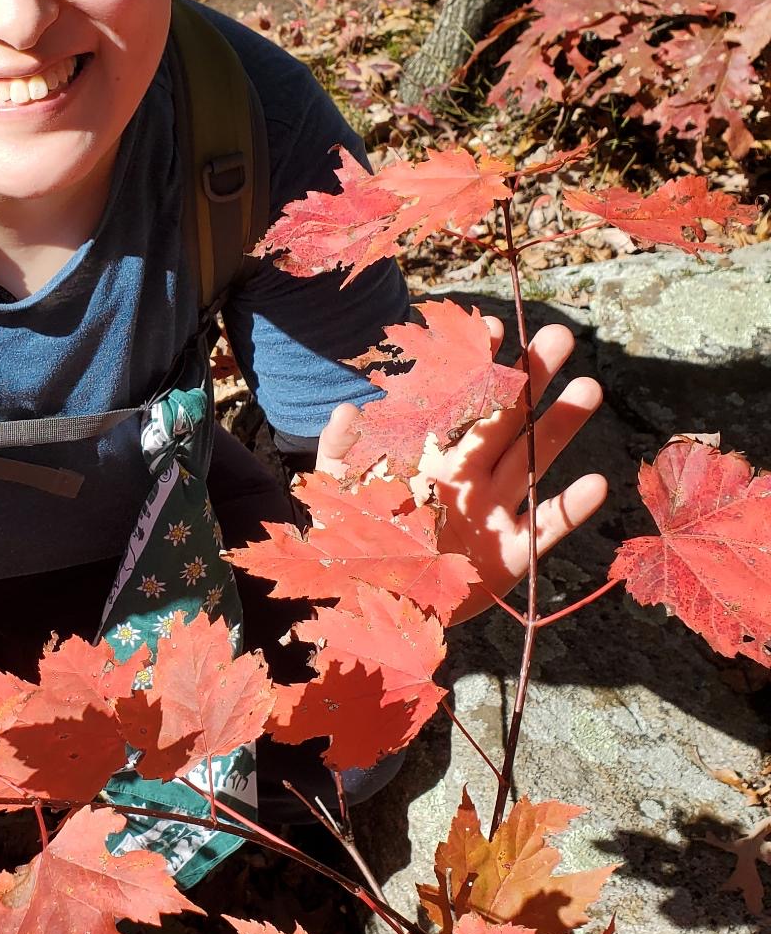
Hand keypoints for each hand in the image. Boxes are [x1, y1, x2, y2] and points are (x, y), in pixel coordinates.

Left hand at [315, 317, 606, 624]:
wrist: (373, 605)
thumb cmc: (356, 542)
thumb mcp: (338, 495)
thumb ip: (340, 452)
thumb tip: (348, 407)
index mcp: (430, 454)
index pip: (457, 400)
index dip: (474, 365)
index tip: (491, 328)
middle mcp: (469, 475)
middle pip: (507, 418)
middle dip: (531, 377)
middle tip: (560, 335)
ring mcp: (495, 511)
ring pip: (534, 459)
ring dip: (561, 426)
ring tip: (589, 388)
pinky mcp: (513, 554)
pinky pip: (547, 526)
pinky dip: (572, 508)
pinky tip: (596, 483)